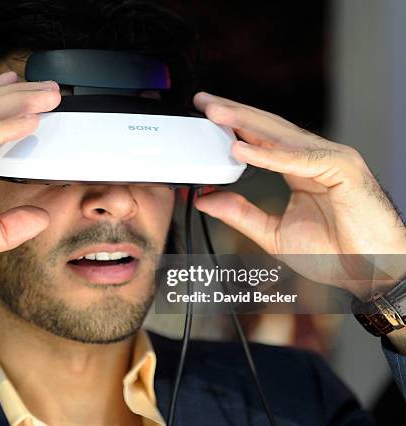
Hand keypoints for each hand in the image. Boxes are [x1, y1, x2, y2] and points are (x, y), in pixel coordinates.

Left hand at [193, 92, 405, 299]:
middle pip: (268, 128)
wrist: (372, 272)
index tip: (206, 117)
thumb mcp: (273, 233)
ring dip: (245, 123)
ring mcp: (331, 159)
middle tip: (203, 101)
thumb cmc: (335, 253)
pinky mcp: (343, 169)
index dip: (234, 126)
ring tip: (215, 114)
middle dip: (234, 113)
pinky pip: (298, 160)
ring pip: (281, 136)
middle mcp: (315, 157)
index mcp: (300, 168)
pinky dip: (268, 155)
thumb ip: (240, 214)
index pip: (263, 139)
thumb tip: (206, 199)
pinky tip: (240, 149)